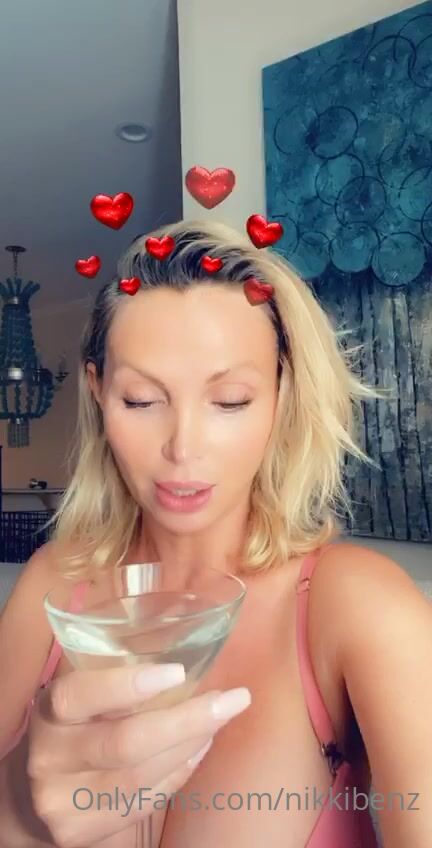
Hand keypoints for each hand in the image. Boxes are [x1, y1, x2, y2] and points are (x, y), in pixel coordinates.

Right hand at [27, 664, 250, 846]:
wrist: (32, 793)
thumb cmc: (75, 728)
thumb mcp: (82, 698)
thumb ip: (118, 680)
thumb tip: (190, 654)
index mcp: (50, 711)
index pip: (80, 695)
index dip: (127, 684)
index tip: (177, 672)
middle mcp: (50, 757)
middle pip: (125, 743)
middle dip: (187, 720)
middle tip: (232, 699)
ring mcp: (62, 800)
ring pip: (140, 777)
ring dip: (191, 746)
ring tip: (221, 720)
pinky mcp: (79, 831)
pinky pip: (143, 803)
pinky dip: (179, 774)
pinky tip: (199, 750)